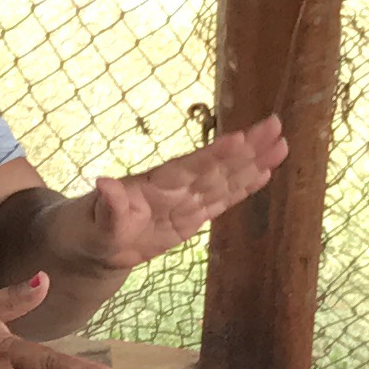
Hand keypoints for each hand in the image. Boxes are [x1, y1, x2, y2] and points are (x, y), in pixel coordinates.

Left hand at [60, 116, 287, 278]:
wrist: (89, 243)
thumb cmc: (87, 229)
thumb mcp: (93, 225)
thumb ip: (108, 208)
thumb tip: (104, 183)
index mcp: (153, 188)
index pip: (189, 168)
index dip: (214, 156)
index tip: (239, 138)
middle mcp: (174, 189)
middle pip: (215, 167)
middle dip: (247, 149)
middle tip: (275, 126)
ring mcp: (184, 202)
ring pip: (225, 180)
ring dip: (253, 163)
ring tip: (281, 144)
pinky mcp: (191, 217)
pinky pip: (222, 201)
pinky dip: (244, 188)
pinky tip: (266, 173)